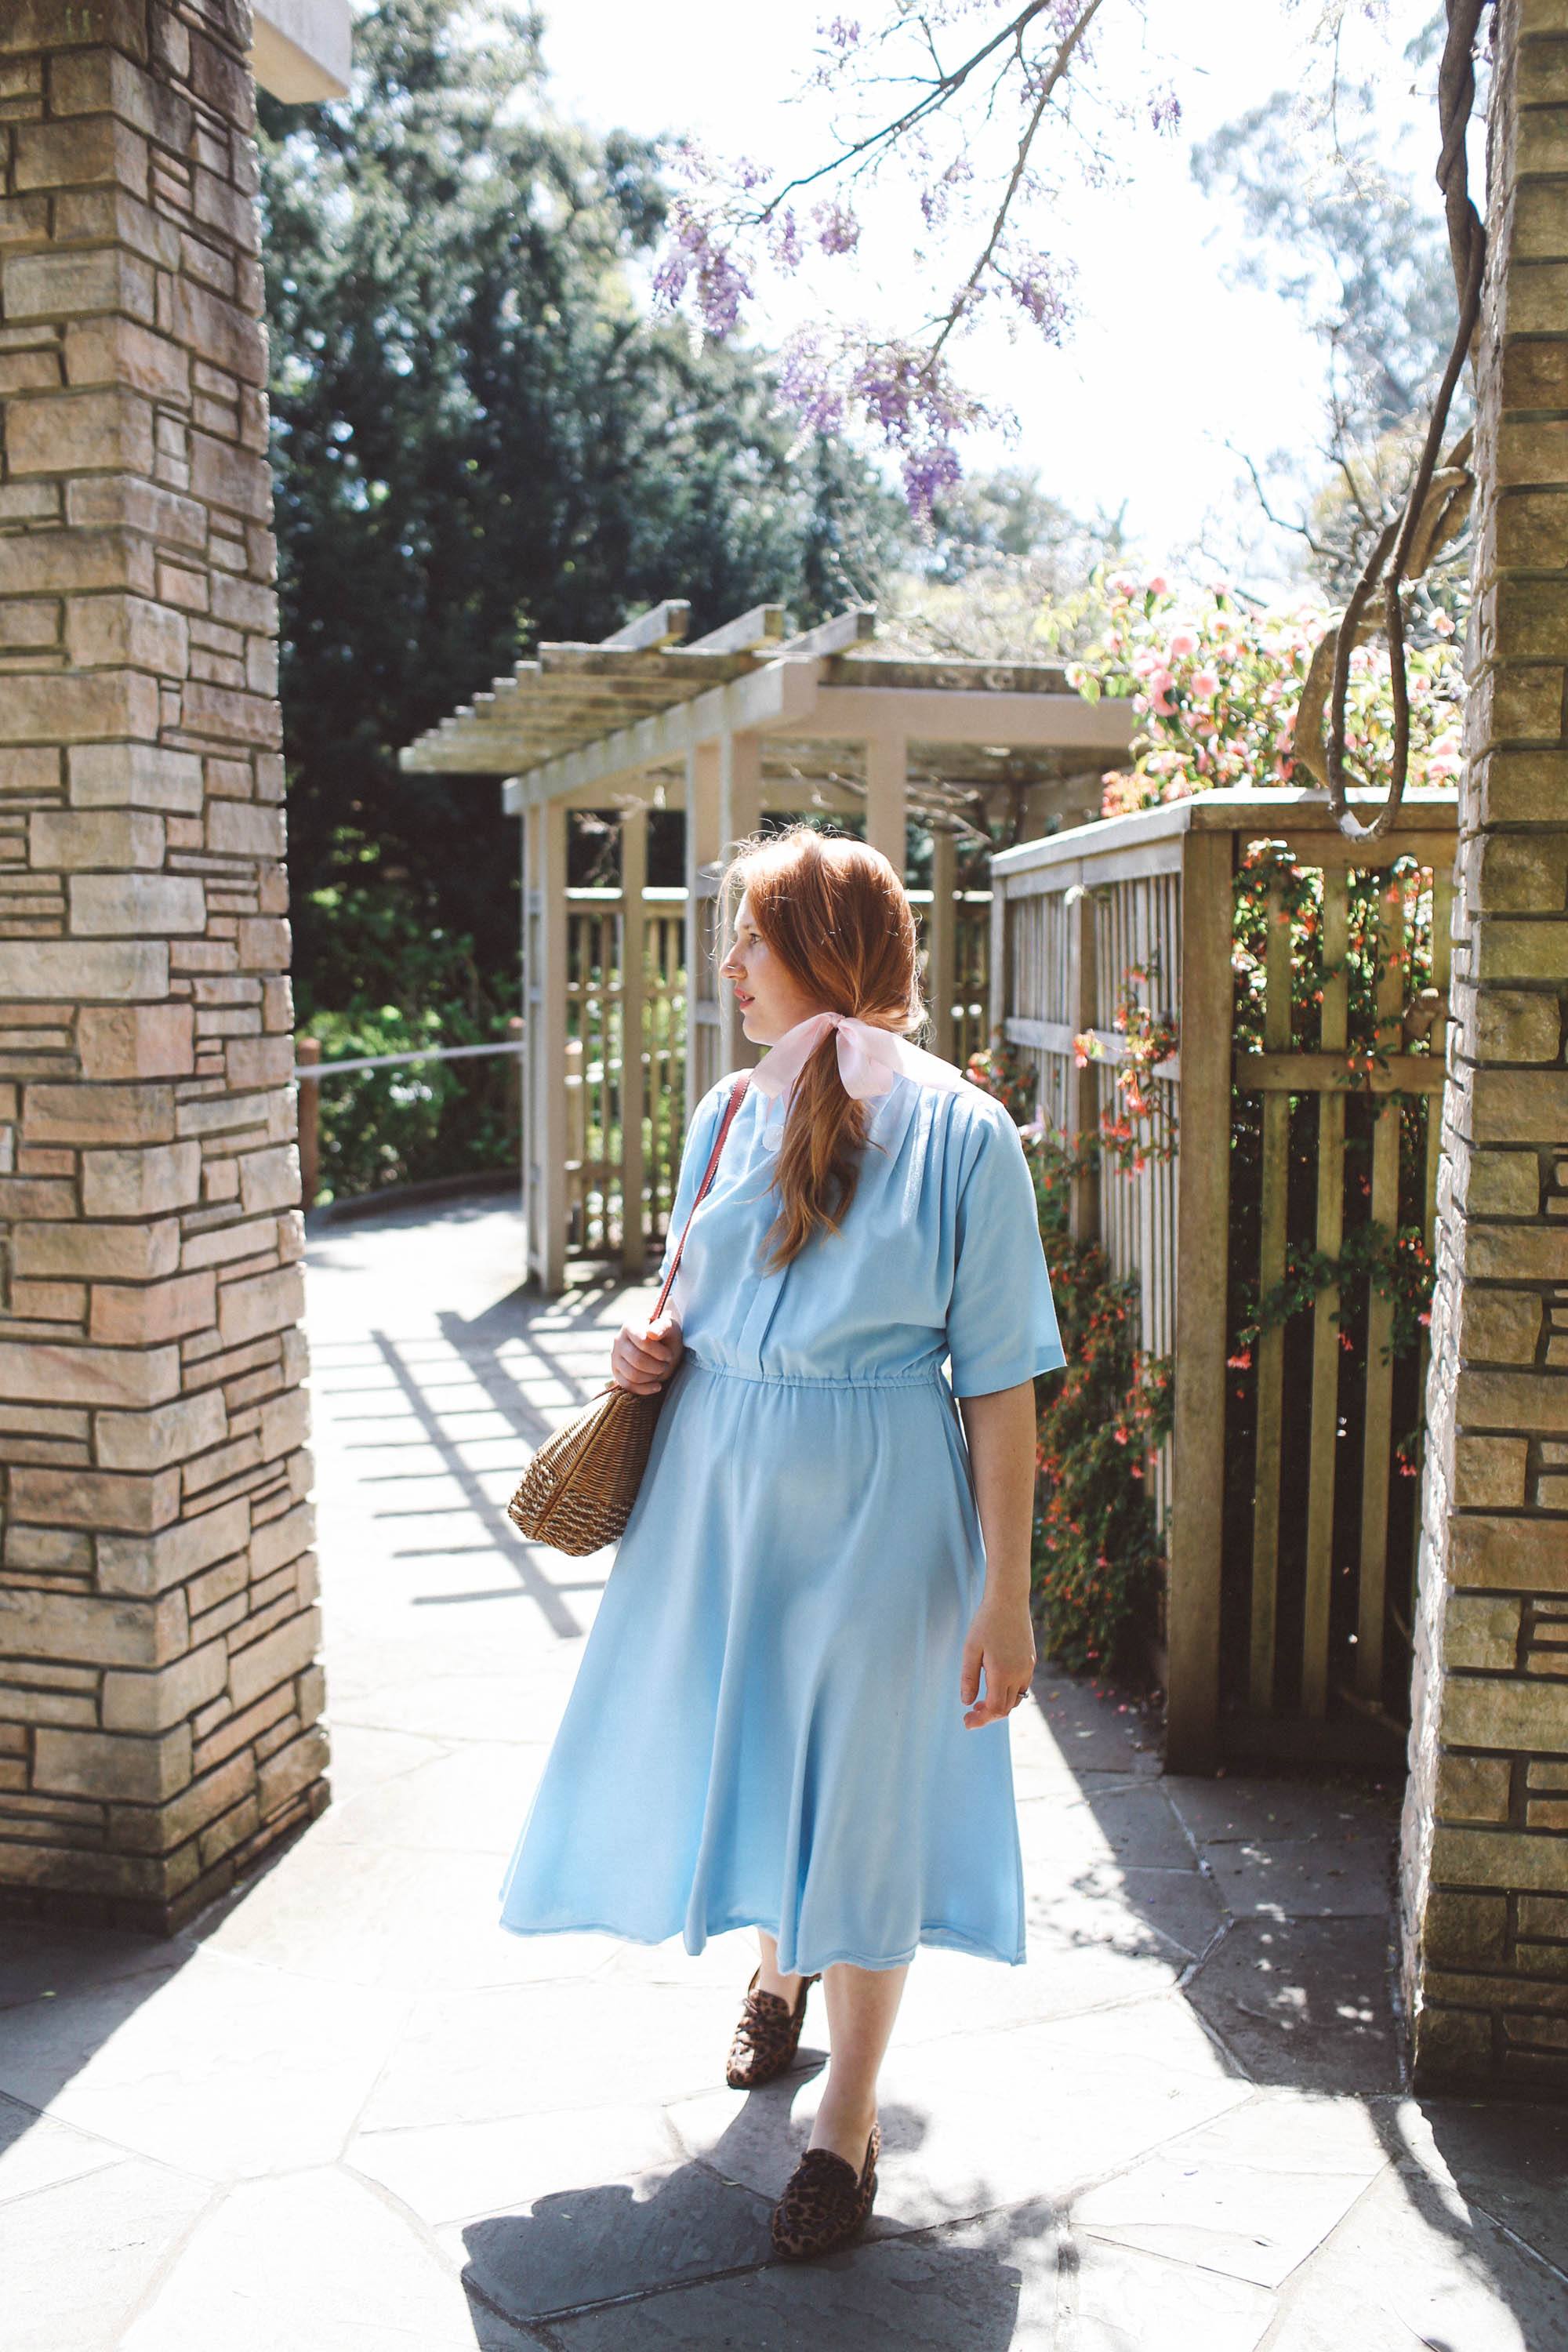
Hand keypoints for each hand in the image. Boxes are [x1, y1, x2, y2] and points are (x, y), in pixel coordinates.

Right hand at [609, 1308, 683, 1395]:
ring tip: (660, 1370)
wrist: (660, 1346)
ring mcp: (615, 1358)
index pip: (644, 1342)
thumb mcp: (670, 1328)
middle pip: (638, 1361)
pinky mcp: (617, 1373)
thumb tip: (651, 1333)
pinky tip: (657, 1386)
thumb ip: (662, 1327)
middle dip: (657, 1366)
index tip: (669, 1354)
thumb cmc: (666, 1336)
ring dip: (652, 1377)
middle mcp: (619, 1341)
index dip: (660, 1352)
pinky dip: (645, 1389)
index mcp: (630, 1326)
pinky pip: (628, 1386)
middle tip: (666, 1364)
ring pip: (632, 1375)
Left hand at [959, 1593, 1036, 1728]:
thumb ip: (969, 1678)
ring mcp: (1027, 1667)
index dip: (980, 1719)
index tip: (966, 1722)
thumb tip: (967, 1702)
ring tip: (981, 1701)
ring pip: (1016, 1699)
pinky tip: (995, 1685)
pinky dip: (1009, 1693)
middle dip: (988, 1715)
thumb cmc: (986, 1622)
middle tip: (970, 1714)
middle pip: (1006, 1708)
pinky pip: (1022, 1686)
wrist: (1009, 1599)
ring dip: (1000, 1705)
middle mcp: (1019, 1673)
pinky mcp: (1031, 1661)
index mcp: (1002, 1673)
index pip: (994, 1709)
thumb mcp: (971, 1649)